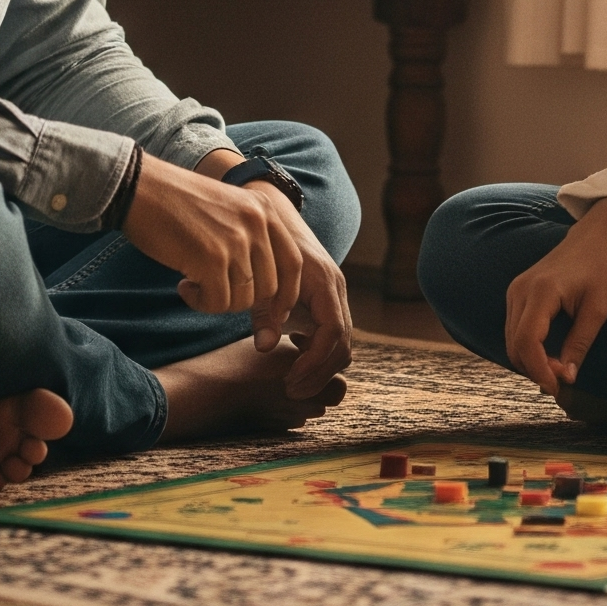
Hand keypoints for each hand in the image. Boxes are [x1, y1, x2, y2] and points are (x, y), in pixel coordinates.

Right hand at [122, 154, 299, 326]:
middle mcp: (257, 223)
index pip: (294, 263)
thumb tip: (267, 290)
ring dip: (219, 301)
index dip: (286, 294)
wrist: (142, 189)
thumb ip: (252, 238)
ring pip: (244, 299)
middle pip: (270, 286)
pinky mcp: (212, 258)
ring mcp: (236, 240)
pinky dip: (200, 303)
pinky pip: (218, 302)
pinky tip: (184, 286)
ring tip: (195, 284)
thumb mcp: (230, 209)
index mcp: (265, 210)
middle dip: (244, 301)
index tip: (272, 312)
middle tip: (214, 292)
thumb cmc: (179, 204)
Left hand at [243, 186, 352, 396]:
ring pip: (342, 344)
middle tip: (290, 390)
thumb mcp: (262, 279)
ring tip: (291, 381)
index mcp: (325, 283)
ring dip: (320, 367)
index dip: (315, 362)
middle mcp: (336, 291)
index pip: (334, 332)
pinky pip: (333, 336)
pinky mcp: (326, 301)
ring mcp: (335, 296)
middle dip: (319, 373)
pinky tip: (294, 354)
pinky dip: (319, 354)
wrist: (275, 214)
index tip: (291, 379)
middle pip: (343, 344)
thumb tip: (263, 348)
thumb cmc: (267, 247)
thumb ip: (263, 312)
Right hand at [503, 198, 606, 396]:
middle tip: (564, 380)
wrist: (594, 238)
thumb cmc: (600, 269)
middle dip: (535, 369)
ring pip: (511, 340)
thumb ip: (580, 344)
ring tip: (559, 367)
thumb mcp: (598, 310)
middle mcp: (521, 289)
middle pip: (514, 344)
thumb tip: (568, 378)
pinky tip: (548, 353)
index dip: (539, 370)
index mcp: (542, 291)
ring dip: (530, 361)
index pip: (527, 341)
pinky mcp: (517, 293)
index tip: (558, 388)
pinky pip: (514, 329)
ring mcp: (515, 290)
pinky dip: (527, 348)